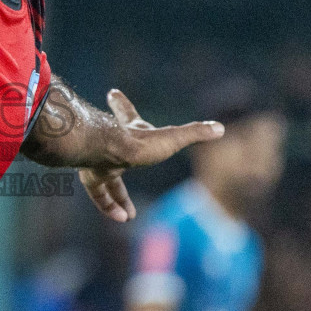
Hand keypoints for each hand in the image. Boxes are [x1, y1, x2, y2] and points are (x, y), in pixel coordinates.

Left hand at [79, 89, 222, 221]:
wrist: (104, 152)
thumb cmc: (139, 143)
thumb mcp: (173, 139)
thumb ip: (195, 133)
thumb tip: (220, 128)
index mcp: (130, 130)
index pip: (127, 112)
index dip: (121, 102)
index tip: (111, 92)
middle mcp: (112, 142)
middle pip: (113, 151)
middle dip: (121, 160)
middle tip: (123, 168)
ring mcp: (99, 158)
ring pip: (106, 179)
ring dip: (117, 197)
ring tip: (128, 216)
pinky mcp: (91, 175)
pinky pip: (99, 193)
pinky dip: (109, 206)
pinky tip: (121, 219)